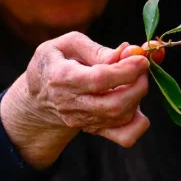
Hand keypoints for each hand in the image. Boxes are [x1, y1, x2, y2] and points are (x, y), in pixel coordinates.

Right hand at [1, 32, 151, 168]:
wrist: (38, 98)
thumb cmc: (55, 63)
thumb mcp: (66, 44)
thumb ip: (96, 49)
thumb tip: (126, 53)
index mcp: (62, 77)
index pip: (99, 79)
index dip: (126, 70)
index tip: (141, 58)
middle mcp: (72, 104)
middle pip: (115, 104)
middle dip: (138, 84)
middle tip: (141, 67)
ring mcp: (84, 121)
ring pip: (123, 117)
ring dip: (138, 96)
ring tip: (134, 79)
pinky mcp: (96, 131)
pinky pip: (126, 136)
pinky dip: (139, 121)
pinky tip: (134, 102)